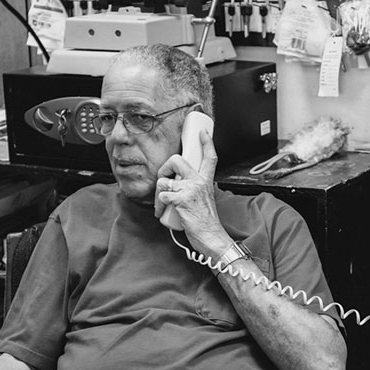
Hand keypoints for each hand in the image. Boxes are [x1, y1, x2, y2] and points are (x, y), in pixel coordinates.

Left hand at [154, 130, 231, 256]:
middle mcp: (200, 182)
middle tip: (164, 180)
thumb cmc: (207, 222)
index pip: (210, 157)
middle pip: (177, 160)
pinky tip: (163, 213)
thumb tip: (179, 183)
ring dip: (158, 194)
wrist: (211, 237)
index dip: (206, 142)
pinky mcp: (181, 200)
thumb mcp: (205, 199)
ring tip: (162, 205)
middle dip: (164, 168)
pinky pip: (162, 196)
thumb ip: (195, 188)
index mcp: (206, 181)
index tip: (202, 132)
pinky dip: (158, 206)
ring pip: (164, 180)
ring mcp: (190, 190)